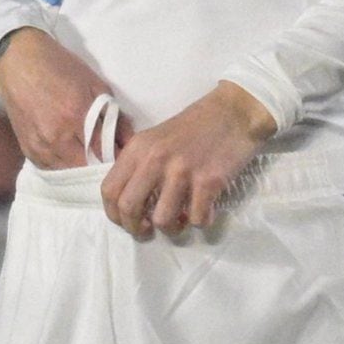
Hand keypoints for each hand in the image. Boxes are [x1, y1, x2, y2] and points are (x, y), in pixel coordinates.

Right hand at [0, 26, 122, 171]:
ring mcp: (40, 146)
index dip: (117, 158)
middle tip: (109, 159)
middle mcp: (57, 136)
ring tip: (90, 158)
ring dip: (82, 169)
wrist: (18, 63)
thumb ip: (114, 116)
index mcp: (76, 116)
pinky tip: (71, 155)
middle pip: (87, 168)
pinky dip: (64, 166)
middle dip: (100, 166)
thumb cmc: (61, 68)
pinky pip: (52, 169)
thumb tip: (129, 141)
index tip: (124, 157)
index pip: (104, 152)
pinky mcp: (28, 150)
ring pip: (69, 173)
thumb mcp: (95, 85)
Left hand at [101, 80, 271, 236]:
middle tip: (149, 231)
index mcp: (138, 148)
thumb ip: (140, 165)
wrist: (234, 112)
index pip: (109, 190)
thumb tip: (129, 202)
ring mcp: (182, 170)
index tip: (127, 222)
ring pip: (163, 220)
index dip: (114, 214)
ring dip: (172, 229)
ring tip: (181, 221)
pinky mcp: (209, 181)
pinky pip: (196, 218)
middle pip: (129, 208)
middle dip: (136, 228)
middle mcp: (155, 159)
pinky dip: (201, 221)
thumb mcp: (156, 139)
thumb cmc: (195, 126)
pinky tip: (205, 211)